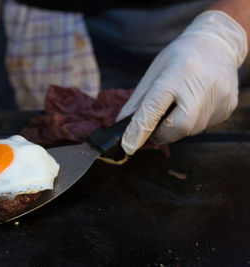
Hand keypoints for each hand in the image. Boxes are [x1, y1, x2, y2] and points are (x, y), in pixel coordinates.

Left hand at [117, 11, 247, 154]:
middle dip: (161, 134)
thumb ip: (137, 101)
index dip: (139, 129)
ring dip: (176, 127)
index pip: (154, 108)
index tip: (128, 145)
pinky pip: (204, 126)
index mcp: (177, 74)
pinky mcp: (228, 107)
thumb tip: (122, 125)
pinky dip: (192, 122)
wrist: (218, 44)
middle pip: (179, 127)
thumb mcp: (154, 71)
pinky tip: (193, 104)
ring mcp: (219, 97)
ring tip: (178, 106)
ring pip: (191, 130)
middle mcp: (201, 86)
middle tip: (154, 129)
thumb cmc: (181, 57)